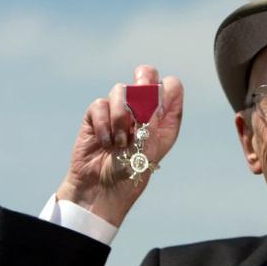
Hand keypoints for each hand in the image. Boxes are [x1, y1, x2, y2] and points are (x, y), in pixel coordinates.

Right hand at [55, 65, 183, 227]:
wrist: (101, 190)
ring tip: (121, 141)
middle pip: (145, 75)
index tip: (158, 108)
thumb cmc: (131, 172)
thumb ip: (154, 117)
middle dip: (143, 80)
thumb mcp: (150, 146)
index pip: (170, 87)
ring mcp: (118, 112)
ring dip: (120, 115)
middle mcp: (141, 111)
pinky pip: (99, 105)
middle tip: (139, 92)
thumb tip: (160, 86)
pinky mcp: (96, 117)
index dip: (166, 90)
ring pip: (120, 90)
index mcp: (162, 118)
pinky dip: (103, 124)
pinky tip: (106, 143)